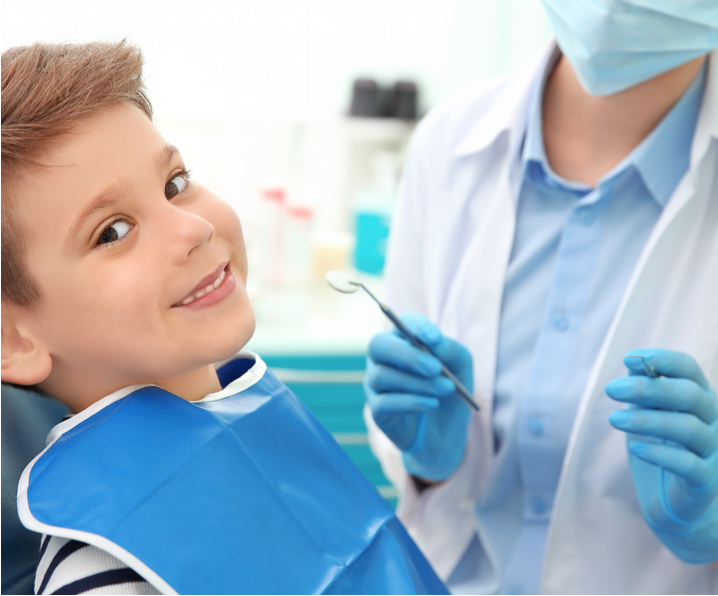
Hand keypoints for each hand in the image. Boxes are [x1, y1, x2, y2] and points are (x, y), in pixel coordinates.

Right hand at [365, 312, 472, 481]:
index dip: (416, 327)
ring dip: (418, 383)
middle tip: (435, 368)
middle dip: (407, 355)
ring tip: (446, 389)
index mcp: (403, 340)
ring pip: (383, 376)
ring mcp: (376, 384)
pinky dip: (410, 402)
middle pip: (379, 345)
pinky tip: (431, 404)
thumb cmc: (450, 391)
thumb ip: (451, 350)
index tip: (435, 338)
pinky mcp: (377, 411)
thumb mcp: (461, 368)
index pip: (402, 323)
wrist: (447, 433)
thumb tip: (434, 342)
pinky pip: (384, 403)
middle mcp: (383, 358)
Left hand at [606, 349, 717, 562]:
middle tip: (610, 389)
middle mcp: (712, 421)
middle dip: (647, 388)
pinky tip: (635, 447)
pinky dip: (662, 454)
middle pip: (690, 395)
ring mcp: (712, 451)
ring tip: (613, 419)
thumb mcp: (646, 413)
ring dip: (647, 420)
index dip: (663, 359)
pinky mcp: (705, 482)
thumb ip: (643, 387)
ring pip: (689, 428)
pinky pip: (691, 466)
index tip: (629, 359)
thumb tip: (634, 361)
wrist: (675, 503)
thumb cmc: (660, 448)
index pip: (689, 369)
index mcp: (698, 398)